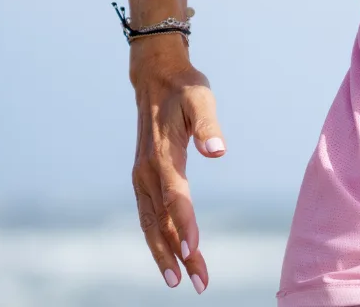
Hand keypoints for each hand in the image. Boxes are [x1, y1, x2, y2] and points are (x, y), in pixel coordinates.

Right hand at [128, 38, 225, 292]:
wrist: (155, 78)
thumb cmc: (186, 89)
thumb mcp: (202, 99)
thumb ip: (209, 125)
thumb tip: (218, 151)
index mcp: (162, 156)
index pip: (176, 197)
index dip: (186, 224)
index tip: (195, 251)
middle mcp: (147, 173)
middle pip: (163, 221)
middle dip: (178, 254)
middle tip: (196, 282)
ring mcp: (142, 178)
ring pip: (152, 225)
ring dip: (166, 254)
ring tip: (181, 281)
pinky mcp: (144, 180)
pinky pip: (149, 216)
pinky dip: (159, 239)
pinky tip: (170, 256)